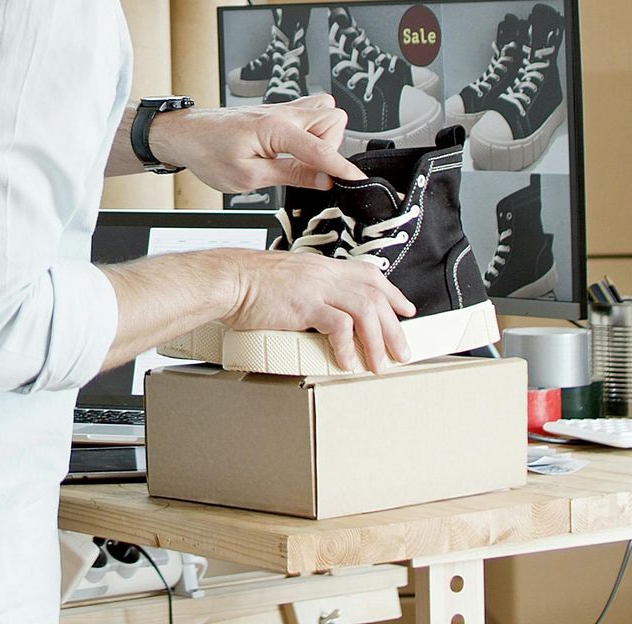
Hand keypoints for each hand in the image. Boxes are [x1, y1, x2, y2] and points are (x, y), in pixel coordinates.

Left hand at [147, 96, 364, 193]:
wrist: (185, 135)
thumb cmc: (207, 152)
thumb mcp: (248, 177)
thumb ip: (291, 175)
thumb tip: (324, 179)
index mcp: (276, 128)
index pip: (321, 148)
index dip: (342, 168)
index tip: (356, 180)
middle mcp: (282, 113)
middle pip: (334, 119)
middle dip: (331, 147)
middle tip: (309, 168)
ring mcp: (281, 109)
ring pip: (325, 111)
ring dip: (324, 136)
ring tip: (302, 158)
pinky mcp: (277, 112)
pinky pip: (310, 112)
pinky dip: (313, 130)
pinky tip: (295, 149)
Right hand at [223, 249, 416, 371]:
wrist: (227, 280)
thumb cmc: (249, 284)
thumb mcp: (289, 282)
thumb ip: (311, 293)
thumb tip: (326, 316)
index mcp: (321, 267)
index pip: (369, 274)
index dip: (392, 293)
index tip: (404, 309)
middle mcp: (323, 274)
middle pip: (373, 295)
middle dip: (393, 326)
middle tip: (401, 350)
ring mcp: (315, 288)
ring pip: (364, 310)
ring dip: (377, 341)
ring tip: (378, 363)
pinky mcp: (304, 305)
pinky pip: (338, 326)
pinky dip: (347, 347)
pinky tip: (347, 361)